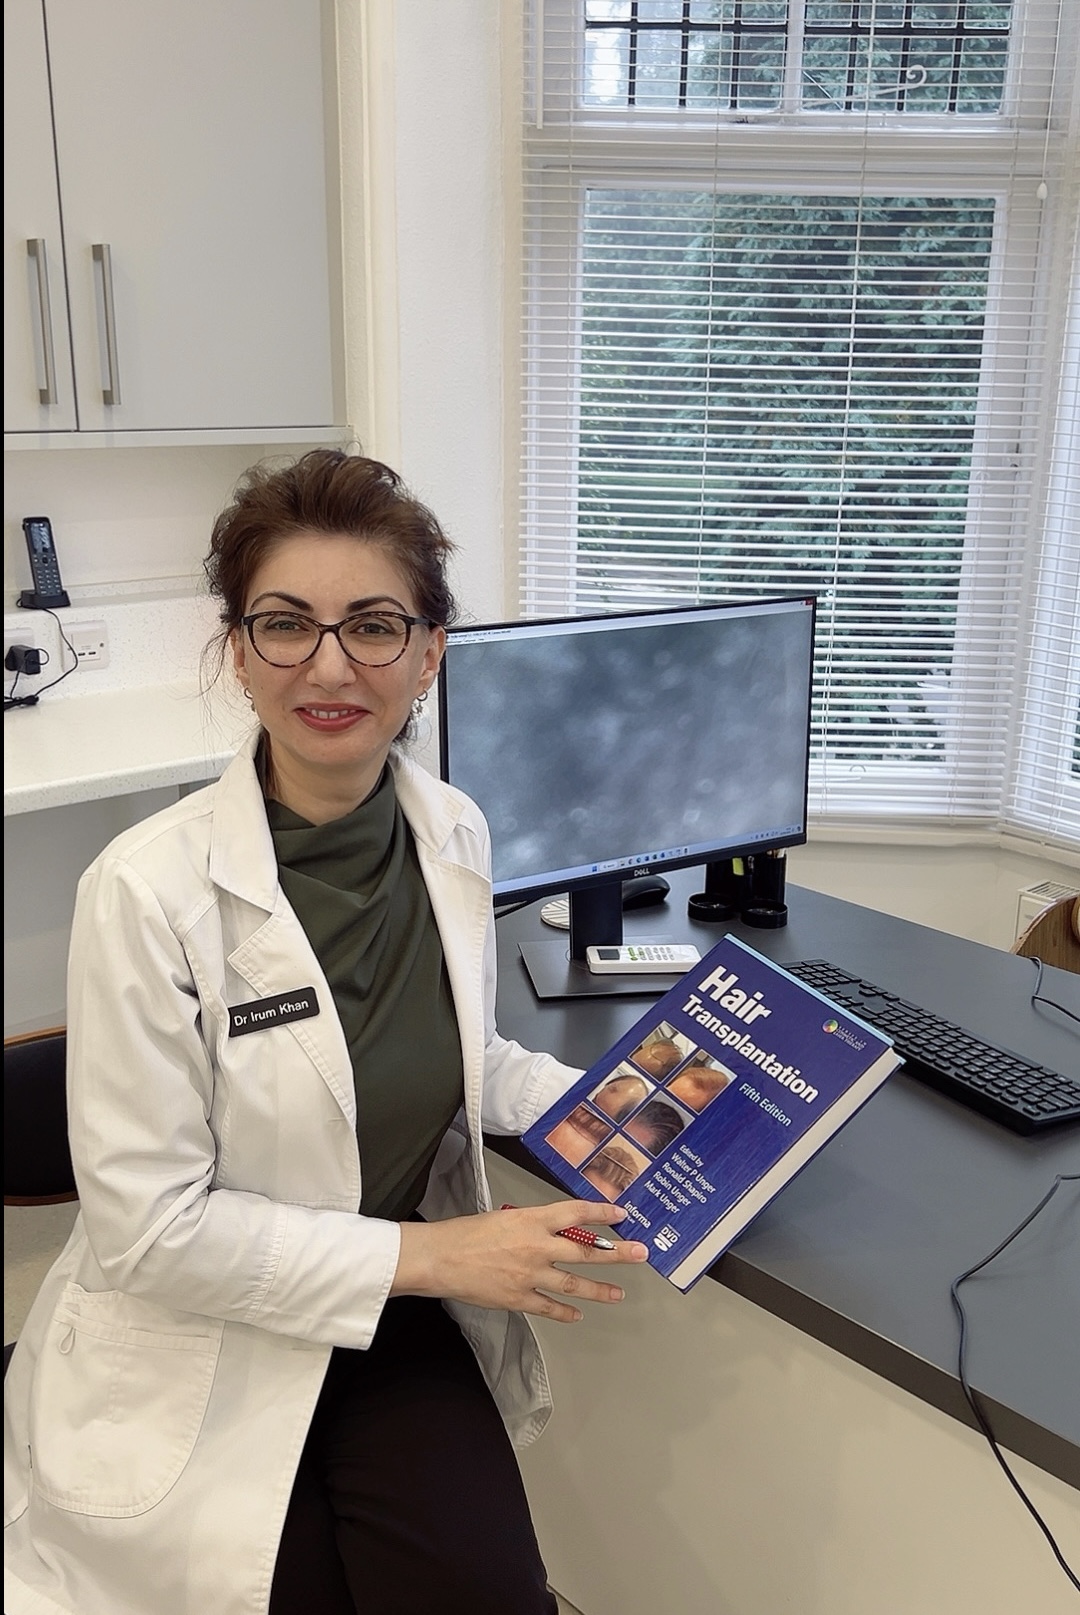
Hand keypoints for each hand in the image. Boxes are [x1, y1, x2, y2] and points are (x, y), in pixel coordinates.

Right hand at [392, 1201, 649, 1322]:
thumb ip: (531, 1226)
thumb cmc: (466, 1233)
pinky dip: (565, 1313)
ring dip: (600, 1290)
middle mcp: (539, 1246)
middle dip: (618, 1254)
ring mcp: (531, 1275)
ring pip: (575, 1284)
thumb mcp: (505, 1219)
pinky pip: (549, 1307)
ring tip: (618, 1294)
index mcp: (533, 1219)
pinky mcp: (519, 1298)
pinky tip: (577, 1315)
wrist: (440, 1257)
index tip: (621, 1213)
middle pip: (587, 1249)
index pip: (577, 1212)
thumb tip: (551, 1234)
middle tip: (641, 1254)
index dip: (602, 1212)